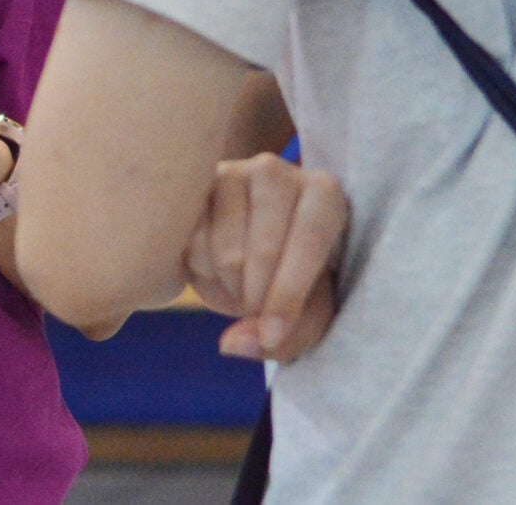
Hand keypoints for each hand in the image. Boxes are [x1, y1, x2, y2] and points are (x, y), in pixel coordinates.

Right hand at [183, 153, 348, 362]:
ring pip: (226, 252)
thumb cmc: (294, 284)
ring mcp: (231, 172)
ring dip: (232, 287)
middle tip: (258, 313)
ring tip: (243, 285)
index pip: (309, 240)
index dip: (289, 295)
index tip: (273, 336)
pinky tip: (218, 266)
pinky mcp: (192, 187)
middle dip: (258, 299)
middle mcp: (277, 171)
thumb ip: (284, 339)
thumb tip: (231, 343)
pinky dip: (203, 272)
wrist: (253, 256)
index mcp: (324, 194)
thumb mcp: (309, 318)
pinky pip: (192, 243)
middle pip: (264, 250)